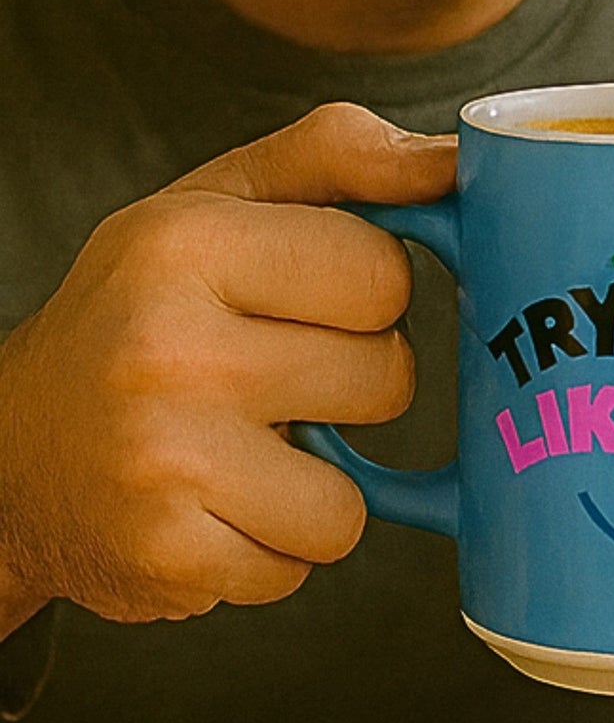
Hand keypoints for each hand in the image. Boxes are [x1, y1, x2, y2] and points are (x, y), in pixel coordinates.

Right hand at [0, 103, 452, 627]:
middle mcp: (166, 347)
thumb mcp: (220, 205)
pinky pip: (303, 565)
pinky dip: (272, 549)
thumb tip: (459, 157)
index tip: (305, 303)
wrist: (14, 450)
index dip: (368, 294)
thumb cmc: (145, 315)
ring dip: (316, 489)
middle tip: (271, 380)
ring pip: (354, 499)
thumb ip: (342, 160)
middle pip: (387, 378)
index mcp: (185, 243)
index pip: (385, 272)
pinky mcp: (169, 555)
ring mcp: (165, 458)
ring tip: (242, 453)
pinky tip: (213, 509)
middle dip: (350, 387)